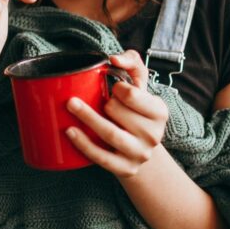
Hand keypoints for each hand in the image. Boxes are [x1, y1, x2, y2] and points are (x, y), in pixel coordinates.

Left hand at [65, 50, 168, 178]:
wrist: (139, 149)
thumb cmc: (135, 110)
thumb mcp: (140, 86)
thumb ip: (132, 62)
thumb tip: (113, 59)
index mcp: (159, 111)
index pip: (131, 94)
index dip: (117, 88)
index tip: (111, 89)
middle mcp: (153, 134)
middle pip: (117, 112)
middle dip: (103, 103)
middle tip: (97, 101)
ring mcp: (140, 154)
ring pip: (110, 134)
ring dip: (87, 118)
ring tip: (70, 105)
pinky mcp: (126, 169)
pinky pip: (101, 157)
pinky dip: (84, 144)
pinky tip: (70, 131)